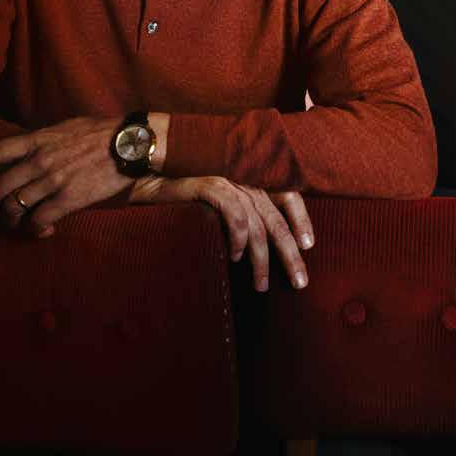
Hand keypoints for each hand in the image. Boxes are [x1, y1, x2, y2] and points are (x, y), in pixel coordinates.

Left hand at [0, 117, 130, 236]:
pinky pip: (38, 221)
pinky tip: (45, 229)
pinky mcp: (69, 198)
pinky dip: (36, 230)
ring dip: (12, 221)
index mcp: (36, 139)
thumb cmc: (101, 132)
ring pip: (13, 209)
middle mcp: (38, 160)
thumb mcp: (66, 126)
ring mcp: (52, 180)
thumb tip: (29, 147)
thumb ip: (43, 139)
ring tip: (21, 223)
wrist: (130, 143)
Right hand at [133, 175, 313, 291]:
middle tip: (300, 282)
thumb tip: (265, 241)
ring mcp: (228, 178)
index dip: (301, 220)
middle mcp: (244, 175)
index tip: (308, 246)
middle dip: (290, 253)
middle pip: (277, 218)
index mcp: (252, 175)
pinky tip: (236, 258)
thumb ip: (243, 208)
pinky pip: (234, 214)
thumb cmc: (184, 190)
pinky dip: (238, 238)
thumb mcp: (220, 196)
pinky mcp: (209, 184)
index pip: (288, 194)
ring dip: (262, 258)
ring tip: (261, 285)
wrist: (147, 171)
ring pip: (258, 223)